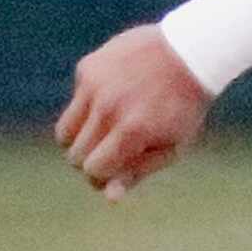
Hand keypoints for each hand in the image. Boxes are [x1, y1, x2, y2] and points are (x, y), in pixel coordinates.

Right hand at [55, 25, 211, 199]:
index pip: (93, 170)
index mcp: (131, 132)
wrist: (187, 53)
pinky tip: (114, 99)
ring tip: (103, 136)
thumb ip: (138, 172)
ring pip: (64, 132)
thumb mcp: (172, 147)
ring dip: (79, 141)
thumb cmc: (183, 109)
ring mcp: (94, 86)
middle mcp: (107, 108)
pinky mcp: (87, 68)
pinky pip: (75, 103)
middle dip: (90, 162)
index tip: (114, 173)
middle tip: (112, 154)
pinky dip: (88, 109)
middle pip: (75, 155)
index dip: (101, 178)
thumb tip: (108, 197)